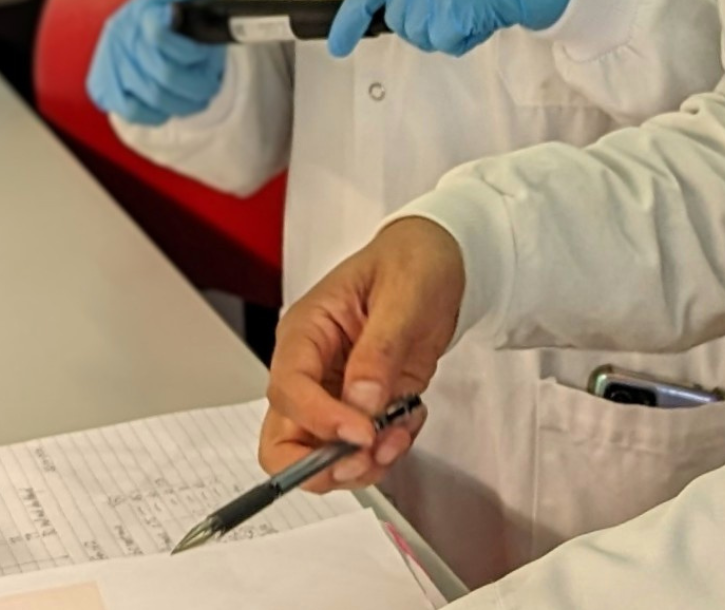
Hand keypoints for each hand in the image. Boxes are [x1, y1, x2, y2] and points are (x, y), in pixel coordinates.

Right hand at [86, 0, 226, 125]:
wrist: (135, 33)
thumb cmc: (168, 17)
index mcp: (142, 10)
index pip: (160, 36)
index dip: (190, 52)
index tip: (206, 56)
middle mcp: (121, 35)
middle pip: (164, 73)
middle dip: (196, 84)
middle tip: (211, 85)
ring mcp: (110, 63)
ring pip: (153, 96)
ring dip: (183, 103)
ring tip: (199, 98)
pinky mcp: (102, 87)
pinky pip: (132, 111)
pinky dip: (156, 113)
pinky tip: (169, 106)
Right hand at [261, 218, 464, 490]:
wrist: (441, 260)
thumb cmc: (413, 262)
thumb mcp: (404, 293)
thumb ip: (380, 349)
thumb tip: (361, 402)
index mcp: (307, 330)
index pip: (289, 388)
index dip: (319, 420)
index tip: (362, 433)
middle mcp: (311, 368)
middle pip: (283, 440)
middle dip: (320, 464)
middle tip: (365, 457)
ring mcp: (335, 393)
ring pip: (319, 457)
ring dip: (360, 464)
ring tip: (400, 434)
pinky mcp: (362, 409)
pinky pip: (358, 451)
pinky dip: (384, 452)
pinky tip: (409, 421)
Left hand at [329, 0, 576, 57]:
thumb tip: (387, 16)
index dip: (349, 20)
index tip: (337, 45)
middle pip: (400, 21)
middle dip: (425, 22)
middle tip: (457, 1)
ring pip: (421, 36)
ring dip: (446, 32)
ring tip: (470, 6)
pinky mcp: (451, 9)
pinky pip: (445, 43)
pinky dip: (464, 38)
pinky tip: (480, 16)